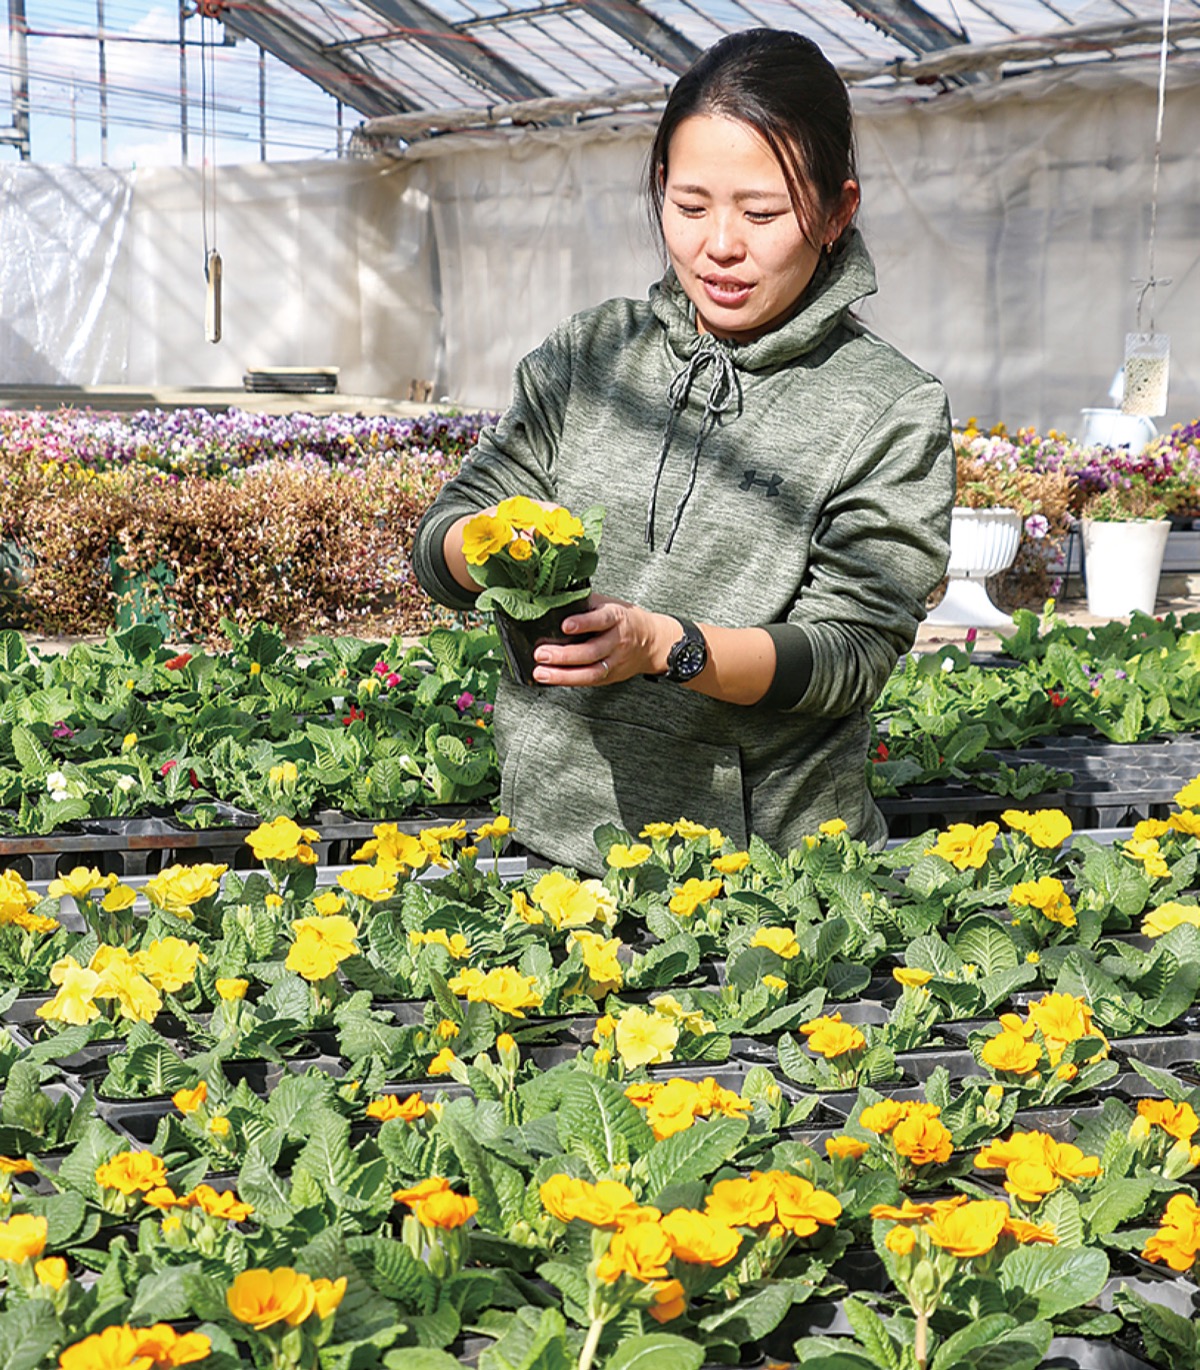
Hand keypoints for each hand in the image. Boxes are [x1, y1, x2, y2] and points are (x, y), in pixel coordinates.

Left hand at [531, 594, 677, 686]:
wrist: (652, 642)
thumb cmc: (625, 620)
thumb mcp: (609, 604)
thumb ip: (586, 604)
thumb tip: (554, 601)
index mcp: (617, 618)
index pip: (601, 620)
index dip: (584, 622)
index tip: (564, 625)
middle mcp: (618, 641)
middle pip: (592, 651)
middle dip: (564, 655)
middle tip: (541, 654)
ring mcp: (615, 661)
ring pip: (590, 671)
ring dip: (563, 675)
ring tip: (541, 673)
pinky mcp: (612, 676)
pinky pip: (590, 681)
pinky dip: (569, 680)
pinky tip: (552, 679)